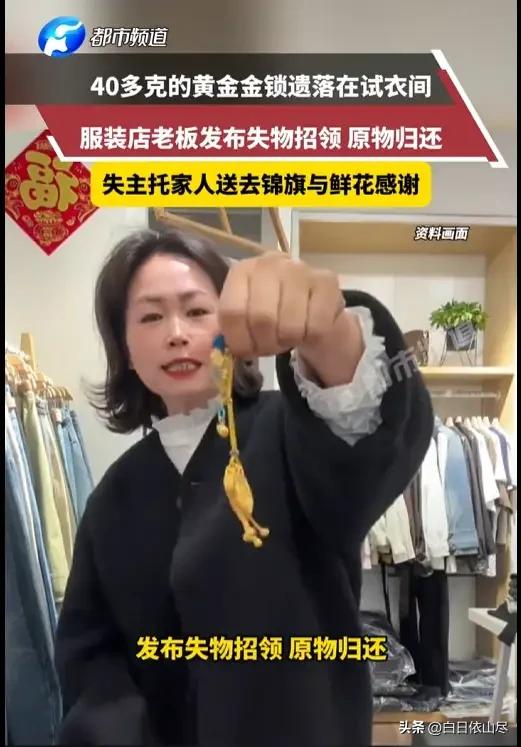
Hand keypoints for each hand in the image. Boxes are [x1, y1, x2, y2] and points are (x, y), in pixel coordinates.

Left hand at [218, 252, 344, 358]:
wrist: (310, 302)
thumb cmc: (272, 311)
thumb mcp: (244, 316)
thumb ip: (229, 328)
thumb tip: (219, 344)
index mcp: (242, 271)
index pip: (232, 312)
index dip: (239, 341)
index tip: (246, 351)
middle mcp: (270, 263)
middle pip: (262, 319)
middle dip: (265, 344)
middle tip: (269, 346)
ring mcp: (301, 269)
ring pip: (290, 326)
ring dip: (288, 342)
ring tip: (287, 336)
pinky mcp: (327, 282)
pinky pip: (316, 327)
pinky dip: (310, 338)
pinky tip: (307, 329)